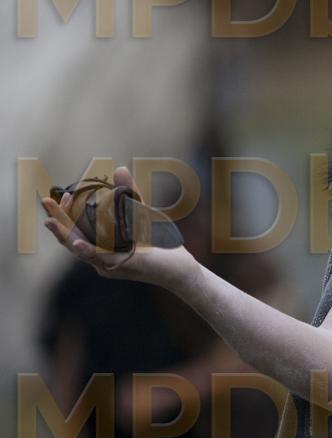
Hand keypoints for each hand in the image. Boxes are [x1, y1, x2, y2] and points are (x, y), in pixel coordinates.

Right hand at [42, 165, 198, 290]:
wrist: (180, 268)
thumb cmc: (159, 244)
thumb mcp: (142, 216)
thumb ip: (130, 194)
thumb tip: (119, 169)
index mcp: (101, 247)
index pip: (76, 230)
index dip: (66, 215)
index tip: (62, 196)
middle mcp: (101, 258)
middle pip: (72, 240)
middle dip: (57, 221)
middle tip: (45, 201)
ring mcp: (110, 265)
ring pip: (82, 250)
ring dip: (66, 235)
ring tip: (51, 222)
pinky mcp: (123, 267)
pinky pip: (103, 259)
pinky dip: (88, 250)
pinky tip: (78, 242)